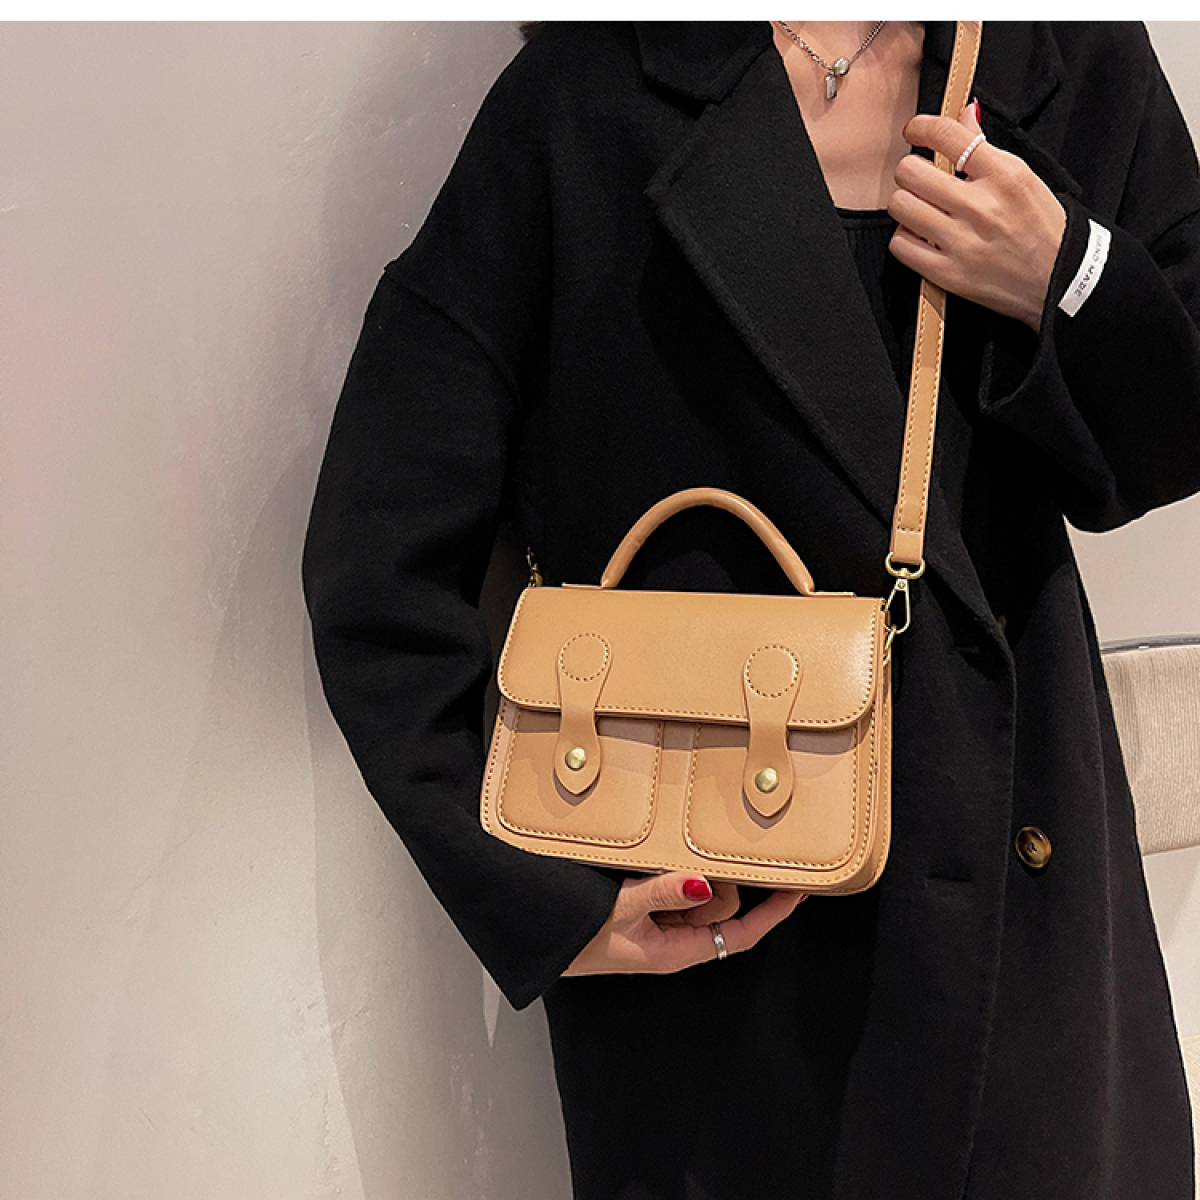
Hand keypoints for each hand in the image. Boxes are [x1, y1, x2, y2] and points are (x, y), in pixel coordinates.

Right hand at [561, 871, 807, 977]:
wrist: (539, 939)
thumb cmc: (577, 935)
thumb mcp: (620, 911)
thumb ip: (662, 893)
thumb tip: (705, 883)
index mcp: (676, 951)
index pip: (740, 934)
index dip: (772, 914)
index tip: (798, 890)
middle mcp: (674, 940)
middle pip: (720, 907)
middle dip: (710, 881)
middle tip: (676, 865)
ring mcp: (659, 924)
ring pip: (697, 893)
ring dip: (683, 874)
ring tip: (646, 867)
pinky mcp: (644, 909)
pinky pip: (672, 887)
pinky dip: (669, 873)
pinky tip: (645, 863)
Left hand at [888, 99, 1067, 330]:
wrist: (1059, 280)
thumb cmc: (1042, 226)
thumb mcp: (1024, 178)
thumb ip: (987, 147)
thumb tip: (963, 114)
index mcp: (1005, 176)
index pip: (948, 136)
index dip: (922, 127)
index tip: (915, 131)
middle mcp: (981, 207)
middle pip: (911, 172)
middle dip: (910, 170)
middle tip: (920, 178)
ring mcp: (961, 243)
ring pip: (900, 206)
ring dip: (905, 203)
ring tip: (922, 208)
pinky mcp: (947, 274)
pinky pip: (900, 245)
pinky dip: (905, 237)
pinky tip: (921, 236)